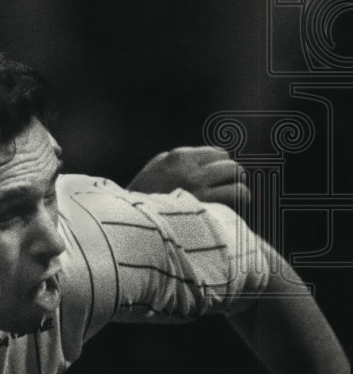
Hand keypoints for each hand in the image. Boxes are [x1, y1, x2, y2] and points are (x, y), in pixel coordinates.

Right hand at [128, 146, 249, 206]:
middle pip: (230, 164)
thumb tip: (205, 157)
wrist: (134, 221)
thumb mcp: (155, 168)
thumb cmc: (143, 196)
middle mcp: (191, 168)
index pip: (218, 152)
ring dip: (238, 188)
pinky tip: (233, 207)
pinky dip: (239, 200)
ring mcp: (199, 187)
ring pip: (237, 177)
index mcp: (178, 157)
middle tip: (226, 188)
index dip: (220, 165)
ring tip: (233, 198)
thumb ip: (178, 160)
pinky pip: (237, 194)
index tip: (218, 177)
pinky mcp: (206, 205)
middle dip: (232, 176)